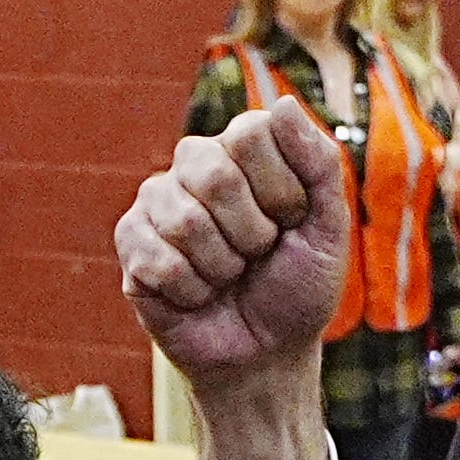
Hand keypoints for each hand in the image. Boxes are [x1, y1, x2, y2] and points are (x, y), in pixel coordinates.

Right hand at [119, 98, 353, 394]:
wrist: (267, 355)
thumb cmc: (297, 289)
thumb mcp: (327, 228)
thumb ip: (318, 162)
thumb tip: (282, 104)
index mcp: (242, 149)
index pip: (251, 134)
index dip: (282, 191)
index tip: (292, 222)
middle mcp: (195, 164)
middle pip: (213, 172)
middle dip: (252, 233)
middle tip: (258, 255)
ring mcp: (158, 202)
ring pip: (184, 220)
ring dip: (222, 268)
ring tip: (228, 277)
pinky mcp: (132, 244)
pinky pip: (156, 259)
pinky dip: (191, 291)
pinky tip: (197, 295)